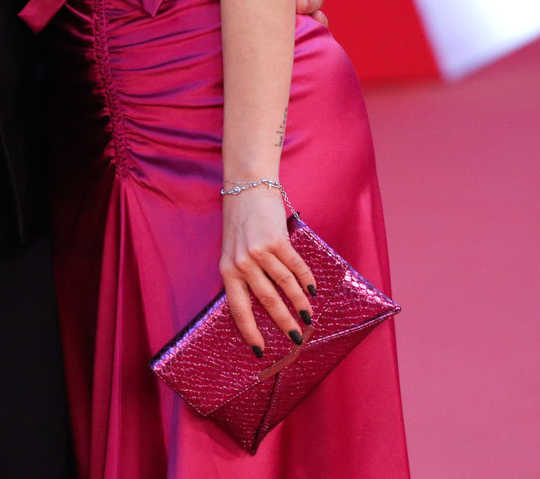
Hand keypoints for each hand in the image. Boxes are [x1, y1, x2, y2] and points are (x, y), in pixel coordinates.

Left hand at [220, 188, 316, 356]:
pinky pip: (295, 266)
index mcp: (227, 270)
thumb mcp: (232, 251)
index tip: (260, 351)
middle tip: (296, 339)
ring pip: (284, 286)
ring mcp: (259, 252)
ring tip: (308, 317)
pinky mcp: (276, 240)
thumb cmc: (240, 222)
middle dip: (283, 323)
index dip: (249, 332)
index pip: (238, 309)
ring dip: (299, 304)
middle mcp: (241, 263)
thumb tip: (262, 306)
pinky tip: (313, 291)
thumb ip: (242, 275)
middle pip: (266, 301)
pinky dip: (306, 280)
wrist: (247, 188)